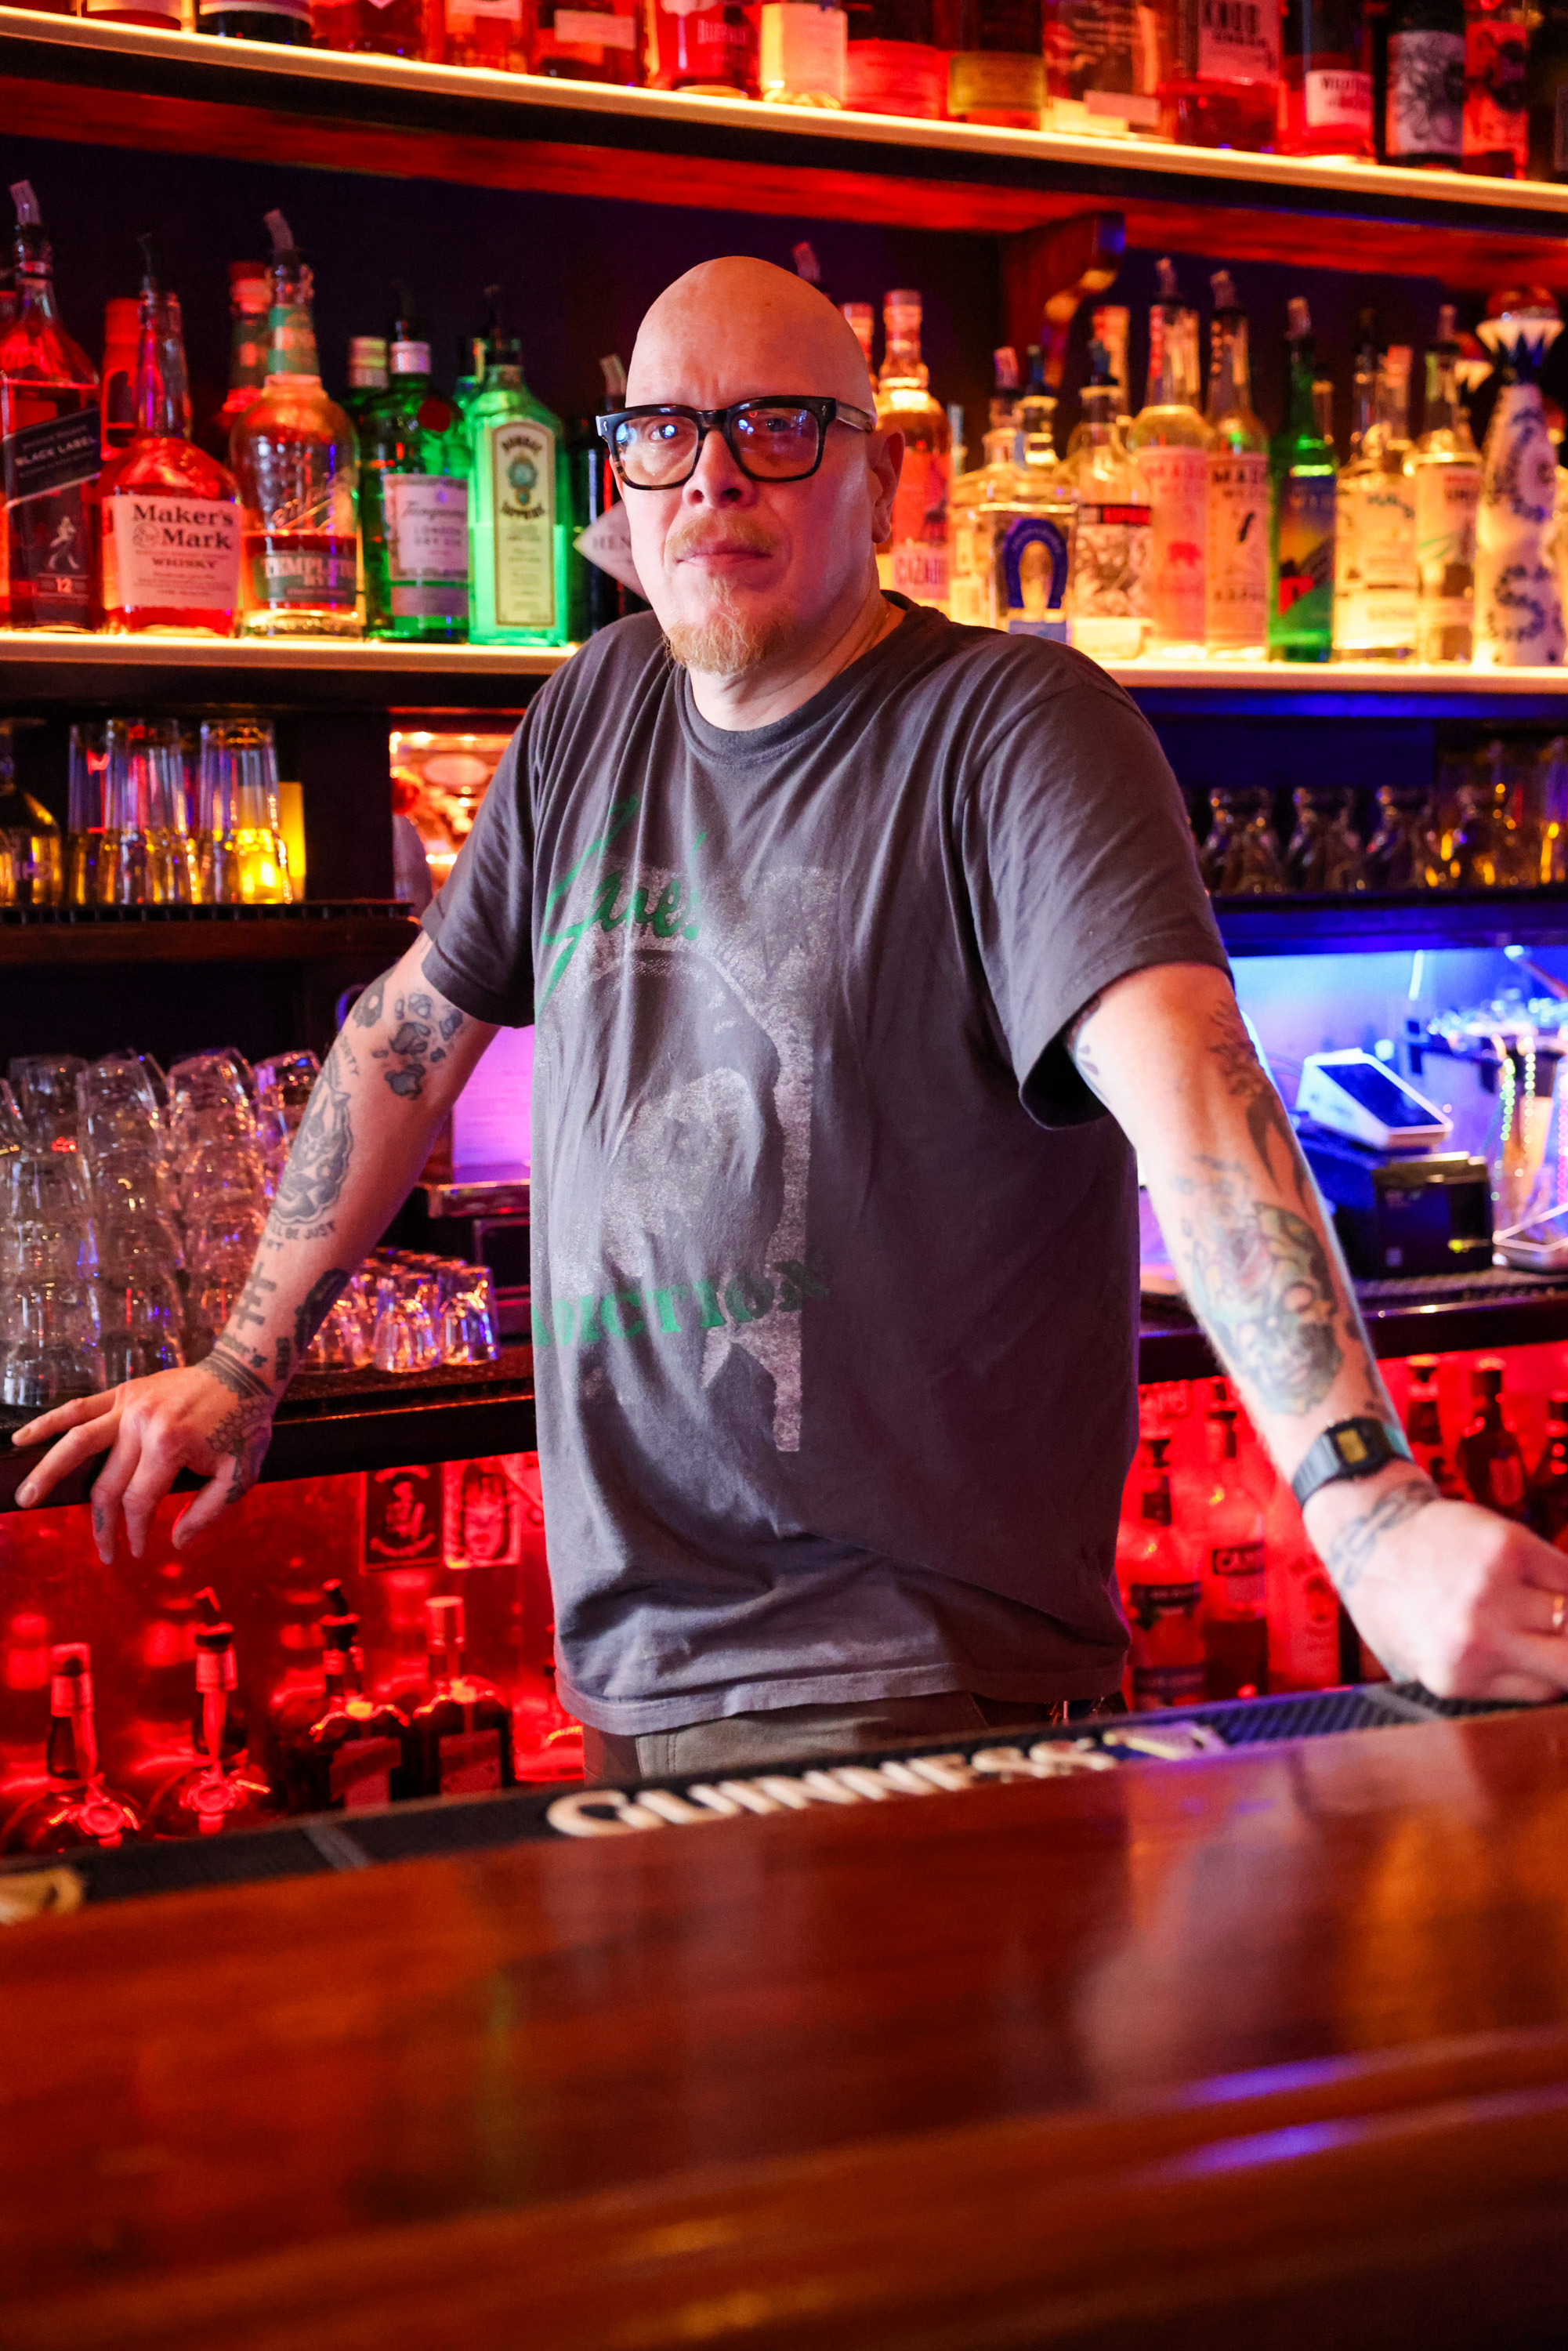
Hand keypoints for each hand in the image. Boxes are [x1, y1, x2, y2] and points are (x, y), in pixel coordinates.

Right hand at [11, 1356, 278, 1564]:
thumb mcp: (241, 1474)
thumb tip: (174, 1543)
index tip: (138, 1552)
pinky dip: (49, 1422)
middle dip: (104, 1525)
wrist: (246, 1371)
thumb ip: (208, 1512)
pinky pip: (79, 1407)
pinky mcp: (124, 1391)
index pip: (137, 1501)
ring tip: (27, 1499)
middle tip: (105, 1553)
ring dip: (49, 1473)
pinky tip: (23, 1438)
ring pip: (77, 1443)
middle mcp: (142, 1425)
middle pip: (107, 1484)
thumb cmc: (246, 1425)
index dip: (135, 1532)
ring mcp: (129, 1405)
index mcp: (169, 1446)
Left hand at [1307, 1470, 1567, 1701]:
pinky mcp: (1508, 1545)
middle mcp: (1478, 1639)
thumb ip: (1480, 1679)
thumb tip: (1543, 1687)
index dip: (1556, 1674)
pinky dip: (1562, 1579)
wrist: (1367, 1533)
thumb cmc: (1395, 1601)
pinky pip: (1566, 1573)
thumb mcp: (1422, 1663)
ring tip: (1545, 1609)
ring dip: (1566, 1614)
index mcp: (1457, 1677)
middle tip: (1558, 1642)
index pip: (1548, 1692)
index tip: (1552, 1660)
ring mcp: (1493, 1590)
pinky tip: (1545, 1578)